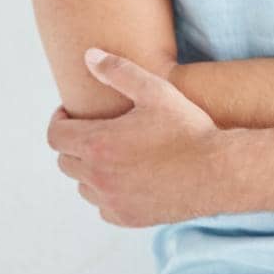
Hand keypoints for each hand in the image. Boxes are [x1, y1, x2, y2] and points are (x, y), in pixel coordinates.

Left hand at [47, 49, 227, 226]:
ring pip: (82, 186)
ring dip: (89, 170)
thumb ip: (117, 71)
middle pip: (64, 161)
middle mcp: (98, 177)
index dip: (59, 121)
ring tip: (111, 155)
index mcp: (98, 144)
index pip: (55, 136)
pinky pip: (103, 207)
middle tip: (94, 131)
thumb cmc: (187, 129)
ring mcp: (112, 201)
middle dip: (73, 143)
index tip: (72, 114)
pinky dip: (107, 194)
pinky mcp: (128, 218)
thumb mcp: (155, 91)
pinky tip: (126, 179)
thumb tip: (88, 56)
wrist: (218, 172)